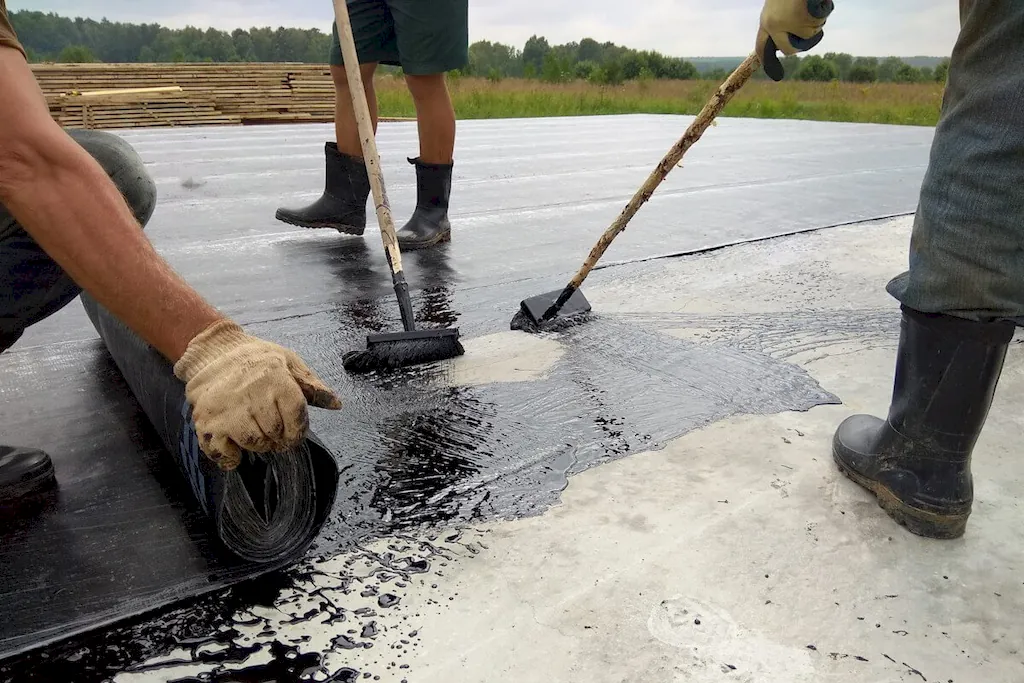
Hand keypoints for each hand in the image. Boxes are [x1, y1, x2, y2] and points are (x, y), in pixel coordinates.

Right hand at [173, 319, 341, 470]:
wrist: (213, 351)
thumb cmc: (256, 358)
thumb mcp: (288, 362)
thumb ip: (312, 385)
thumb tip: (337, 404)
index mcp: (275, 379)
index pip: (296, 418)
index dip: (298, 431)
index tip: (294, 433)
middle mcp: (251, 394)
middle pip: (276, 433)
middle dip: (278, 437)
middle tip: (272, 429)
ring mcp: (227, 409)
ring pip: (253, 443)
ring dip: (257, 443)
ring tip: (254, 430)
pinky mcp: (206, 421)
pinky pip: (223, 452)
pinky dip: (230, 457)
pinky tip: (234, 448)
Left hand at [756, 0, 834, 80]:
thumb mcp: (780, 6)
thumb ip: (781, 21)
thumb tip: (786, 43)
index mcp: (766, 20)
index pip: (762, 46)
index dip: (767, 61)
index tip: (775, 75)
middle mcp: (773, 25)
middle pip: (788, 49)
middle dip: (800, 44)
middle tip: (807, 32)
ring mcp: (787, 24)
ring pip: (807, 36)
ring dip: (814, 24)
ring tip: (810, 6)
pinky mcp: (801, 20)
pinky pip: (816, 26)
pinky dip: (820, 16)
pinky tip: (815, 4)